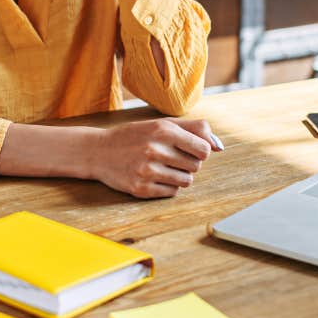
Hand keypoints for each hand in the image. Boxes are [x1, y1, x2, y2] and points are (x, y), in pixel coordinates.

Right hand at [87, 118, 223, 198]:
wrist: (98, 151)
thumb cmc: (134, 136)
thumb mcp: (161, 124)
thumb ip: (193, 129)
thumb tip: (220, 146)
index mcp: (163, 130)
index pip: (203, 149)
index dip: (200, 151)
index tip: (189, 149)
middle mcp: (155, 150)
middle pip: (196, 166)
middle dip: (188, 163)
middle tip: (171, 157)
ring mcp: (147, 171)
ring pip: (186, 181)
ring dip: (179, 176)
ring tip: (163, 167)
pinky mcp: (140, 189)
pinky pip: (172, 193)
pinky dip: (167, 186)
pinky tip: (154, 177)